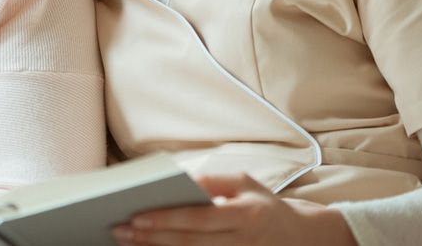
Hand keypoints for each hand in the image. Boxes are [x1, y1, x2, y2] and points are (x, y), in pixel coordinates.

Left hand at [112, 173, 356, 245]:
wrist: (300, 237)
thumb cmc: (264, 205)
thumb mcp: (245, 183)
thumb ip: (213, 182)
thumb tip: (182, 182)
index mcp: (245, 215)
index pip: (199, 219)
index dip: (167, 219)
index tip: (137, 217)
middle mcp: (242, 242)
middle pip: (190, 243)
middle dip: (152, 238)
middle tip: (120, 231)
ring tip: (129, 243)